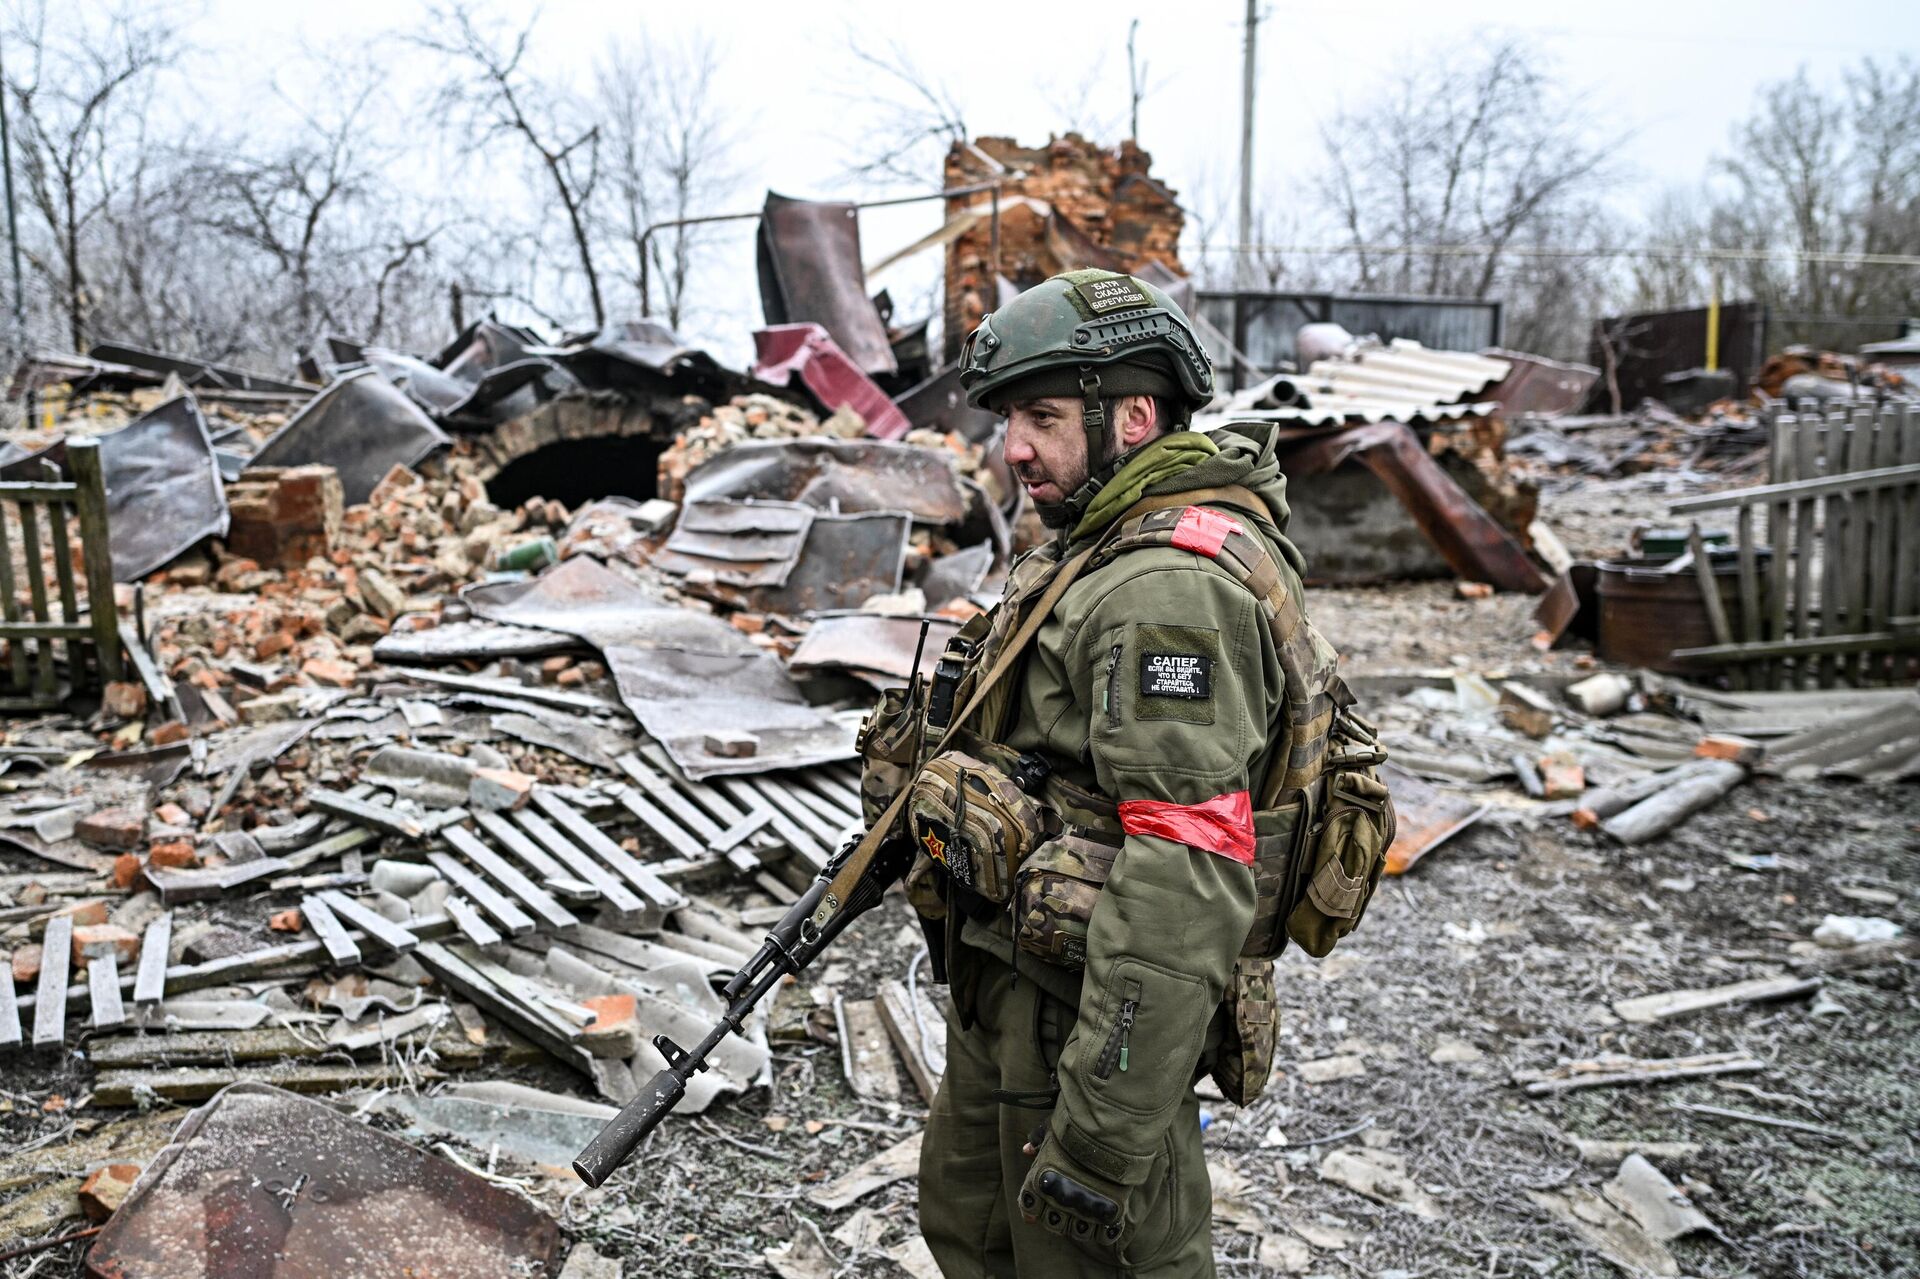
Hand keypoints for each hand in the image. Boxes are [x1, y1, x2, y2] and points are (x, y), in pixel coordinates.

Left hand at [1018, 1134, 1128, 1250]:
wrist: (1108, 1133)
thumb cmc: (1075, 1129)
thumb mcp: (1051, 1130)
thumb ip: (1037, 1140)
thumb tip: (1026, 1149)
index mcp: (1040, 1182)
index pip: (1028, 1206)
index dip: (1031, 1209)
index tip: (1035, 1211)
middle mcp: (1059, 1200)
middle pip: (1052, 1223)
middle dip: (1056, 1217)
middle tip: (1065, 1206)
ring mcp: (1084, 1210)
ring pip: (1077, 1232)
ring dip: (1079, 1225)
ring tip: (1086, 1211)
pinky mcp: (1109, 1214)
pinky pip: (1103, 1234)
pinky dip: (1103, 1230)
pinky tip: (1105, 1218)